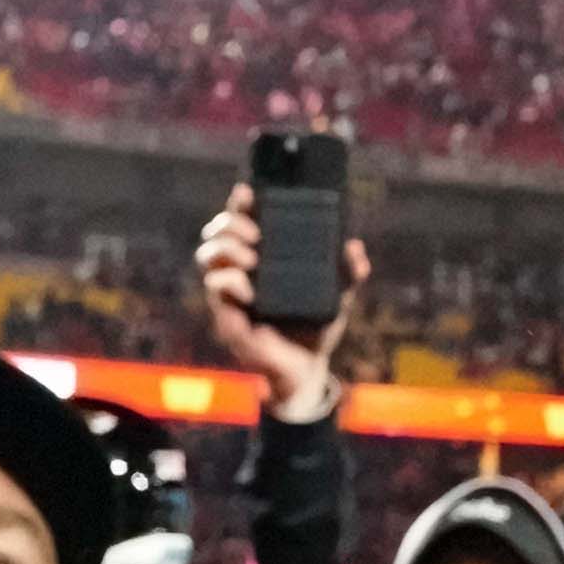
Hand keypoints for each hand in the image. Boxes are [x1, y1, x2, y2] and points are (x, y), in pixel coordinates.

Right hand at [195, 188, 364, 415]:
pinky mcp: (228, 317)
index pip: (243, 222)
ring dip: (225, 249)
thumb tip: (354, 248)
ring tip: (252, 259)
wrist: (307, 372)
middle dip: (229, 224)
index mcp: (263, 260)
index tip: (247, 191)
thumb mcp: (339, 297)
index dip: (240, 203)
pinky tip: (250, 290)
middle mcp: (241, 272)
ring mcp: (231, 295)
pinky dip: (230, 283)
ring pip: (208, 257)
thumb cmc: (316, 329)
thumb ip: (348, 273)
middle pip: (217, 234)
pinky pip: (216, 291)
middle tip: (253, 233)